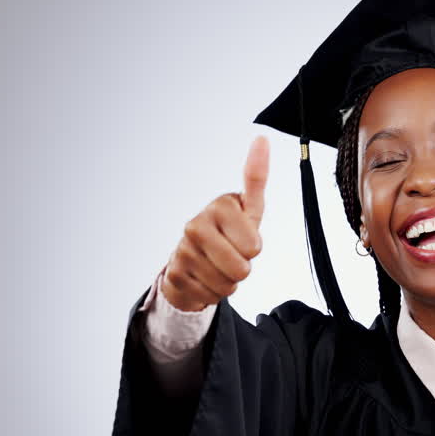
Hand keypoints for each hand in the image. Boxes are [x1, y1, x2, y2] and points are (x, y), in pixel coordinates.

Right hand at [161, 136, 268, 311]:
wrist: (195, 257)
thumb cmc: (230, 230)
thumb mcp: (249, 208)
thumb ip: (256, 178)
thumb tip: (261, 138)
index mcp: (219, 207)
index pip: (254, 246)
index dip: (253, 248)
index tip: (243, 236)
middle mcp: (196, 225)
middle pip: (242, 268)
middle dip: (242, 268)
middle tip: (232, 255)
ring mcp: (182, 250)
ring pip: (226, 285)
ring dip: (228, 282)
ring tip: (218, 266)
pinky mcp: (173, 275)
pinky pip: (209, 296)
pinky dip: (211, 293)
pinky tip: (203, 277)